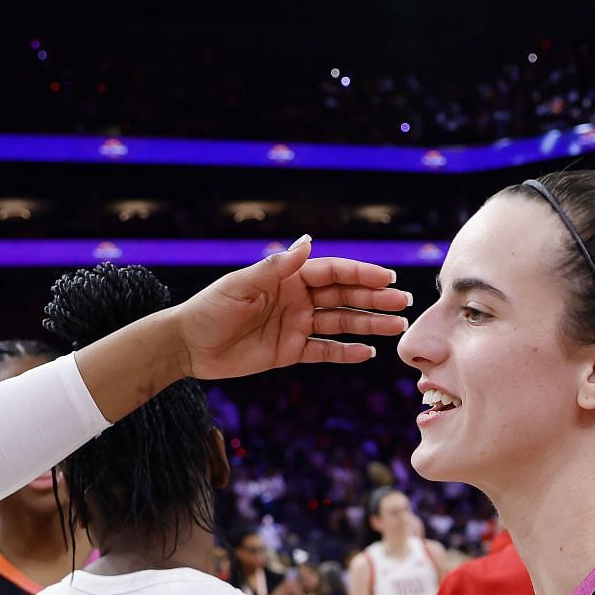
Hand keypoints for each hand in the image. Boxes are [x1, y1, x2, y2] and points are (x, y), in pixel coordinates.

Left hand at [175, 238, 410, 378]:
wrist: (189, 345)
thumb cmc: (210, 308)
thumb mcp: (241, 285)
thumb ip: (276, 267)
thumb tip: (308, 242)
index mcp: (287, 277)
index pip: (332, 272)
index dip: (360, 273)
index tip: (387, 277)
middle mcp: (297, 299)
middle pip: (344, 296)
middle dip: (375, 298)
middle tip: (404, 303)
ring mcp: (296, 325)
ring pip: (341, 322)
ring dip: (369, 323)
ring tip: (397, 327)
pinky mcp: (290, 351)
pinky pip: (324, 351)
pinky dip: (346, 352)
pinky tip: (369, 353)